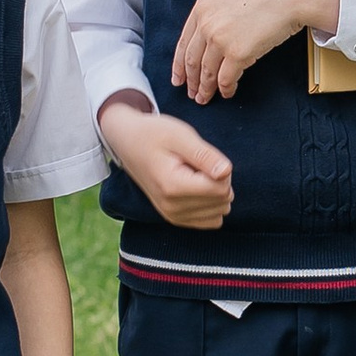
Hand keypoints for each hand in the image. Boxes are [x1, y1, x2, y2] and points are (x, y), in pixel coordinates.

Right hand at [100, 98, 235, 229]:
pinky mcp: (176, 219)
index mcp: (173, 187)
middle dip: (219, 179)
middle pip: (223, 200)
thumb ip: (205, 155)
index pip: (221, 189)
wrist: (128, 143)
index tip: (203, 156)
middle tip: (198, 162)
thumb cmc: (154, 135)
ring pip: (220, 211)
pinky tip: (196, 187)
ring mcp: (173, 216)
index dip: (221, 168)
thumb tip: (227, 172)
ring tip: (194, 173)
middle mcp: (172, 208)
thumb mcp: (180, 135)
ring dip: (215, 191)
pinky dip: (211, 204)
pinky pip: (212, 220)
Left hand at [172, 0, 337, 102]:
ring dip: (205, 89)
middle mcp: (206, 24)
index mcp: (202, 7)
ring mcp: (220, 39)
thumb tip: (216, 35)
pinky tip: (227, 92)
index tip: (178, 78)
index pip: (183, 43)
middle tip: (192, 93)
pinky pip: (226, 79)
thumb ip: (218, 13)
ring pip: (206, 73)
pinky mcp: (237, 53)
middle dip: (191, 81)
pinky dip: (225, 89)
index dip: (179, 65)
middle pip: (192, 61)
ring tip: (205, 98)